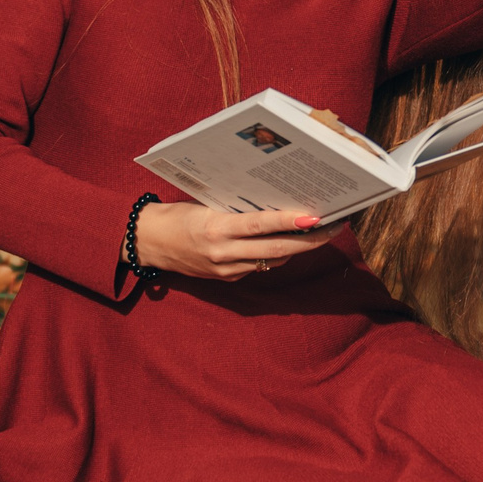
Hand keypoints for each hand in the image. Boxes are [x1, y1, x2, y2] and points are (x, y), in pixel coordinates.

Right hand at [134, 203, 334, 280]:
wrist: (148, 243)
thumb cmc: (178, 215)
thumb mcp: (205, 204)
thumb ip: (236, 207)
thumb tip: (275, 202)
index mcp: (216, 228)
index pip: (261, 225)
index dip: (290, 222)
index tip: (315, 216)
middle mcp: (223, 252)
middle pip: (277, 249)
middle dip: (310, 240)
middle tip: (334, 226)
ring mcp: (226, 269)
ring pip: (273, 259)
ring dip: (297, 247)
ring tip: (319, 231)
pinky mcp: (227, 279)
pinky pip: (259, 265)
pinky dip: (275, 253)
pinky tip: (286, 241)